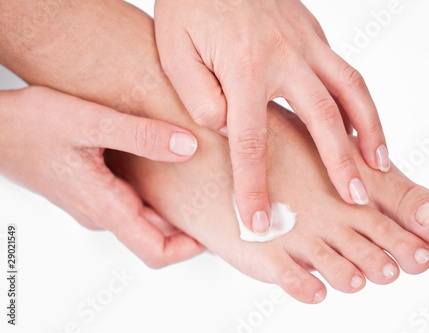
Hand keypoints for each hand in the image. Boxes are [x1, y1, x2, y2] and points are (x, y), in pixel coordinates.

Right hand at [0, 86, 204, 267]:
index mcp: (105, 206)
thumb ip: (141, 136)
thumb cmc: (30, 125)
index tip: (215, 230)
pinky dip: (155, 193)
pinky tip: (168, 166)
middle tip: (215, 198)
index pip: (155, 251)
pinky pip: (132, 203)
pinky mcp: (93, 191)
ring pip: (144, 218)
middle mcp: (102, 213)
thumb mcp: (90, 121)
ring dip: (173, 206)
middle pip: (155, 235)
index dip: (190, 249)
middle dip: (189, 223)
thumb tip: (187, 147)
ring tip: (198, 179)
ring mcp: (96, 204)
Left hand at [155, 0, 388, 232]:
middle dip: (341, 164)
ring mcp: (305, 40)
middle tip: (355, 199)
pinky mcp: (313, 32)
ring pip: (351, 88)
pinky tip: (361, 124)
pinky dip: (358, 102)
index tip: (259, 222)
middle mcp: (284, 55)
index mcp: (243, 66)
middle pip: (323, 118)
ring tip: (379, 164)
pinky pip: (344, 70)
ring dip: (370, 129)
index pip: (251, 143)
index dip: (254, 187)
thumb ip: (200, 97)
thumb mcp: (174, 51)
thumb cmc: (188, 5)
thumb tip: (231, 131)